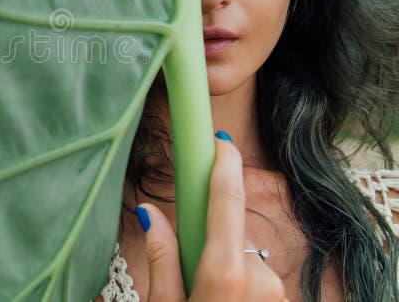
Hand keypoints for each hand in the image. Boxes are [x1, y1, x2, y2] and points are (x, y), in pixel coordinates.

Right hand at [136, 133, 288, 300]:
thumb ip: (161, 258)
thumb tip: (148, 212)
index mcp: (224, 272)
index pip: (227, 200)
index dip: (225, 163)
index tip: (220, 138)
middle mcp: (260, 278)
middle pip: (232, 233)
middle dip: (210, 240)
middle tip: (188, 275)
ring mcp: (277, 293)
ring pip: (244, 258)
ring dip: (225, 268)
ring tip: (203, 299)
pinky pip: (257, 280)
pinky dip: (240, 286)